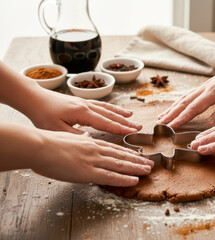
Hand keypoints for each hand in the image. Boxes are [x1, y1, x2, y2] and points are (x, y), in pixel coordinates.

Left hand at [25, 89, 141, 134]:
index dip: (120, 128)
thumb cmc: (43, 115)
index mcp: (82, 113)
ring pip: (107, 108)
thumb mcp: (57, 129)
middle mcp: (87, 106)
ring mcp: (85, 102)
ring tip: (132, 117)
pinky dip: (111, 108)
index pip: (105, 123)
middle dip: (125, 122)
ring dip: (121, 114)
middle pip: (110, 115)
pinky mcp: (82, 102)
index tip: (132, 132)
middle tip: (138, 127)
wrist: (34, 99)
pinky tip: (116, 110)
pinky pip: (101, 105)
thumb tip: (91, 140)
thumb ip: (75, 135)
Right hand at [31, 129, 153, 185]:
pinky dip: (124, 178)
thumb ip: (81, 140)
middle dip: (137, 160)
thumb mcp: (68, 137)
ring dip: (136, 168)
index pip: (114, 148)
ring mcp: (93, 160)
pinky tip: (134, 180)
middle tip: (149, 162)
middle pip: (121, 155)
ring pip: (120, 164)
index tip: (137, 155)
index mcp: (90, 142)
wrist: (39, 146)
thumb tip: (88, 138)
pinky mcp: (88, 172)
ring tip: (147, 170)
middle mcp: (96, 149)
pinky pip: (110, 176)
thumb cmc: (49, 143)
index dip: (127, 152)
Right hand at [157, 58, 214, 128]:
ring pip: (184, 98)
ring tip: (162, 117)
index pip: (193, 108)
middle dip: (171, 114)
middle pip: (184, 102)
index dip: (181, 118)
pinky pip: (189, 95)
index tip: (170, 127)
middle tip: (159, 124)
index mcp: (214, 92)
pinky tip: (177, 106)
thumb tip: (209, 125)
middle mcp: (206, 88)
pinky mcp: (208, 85)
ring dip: (172, 108)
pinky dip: (180, 102)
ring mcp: (205, 86)